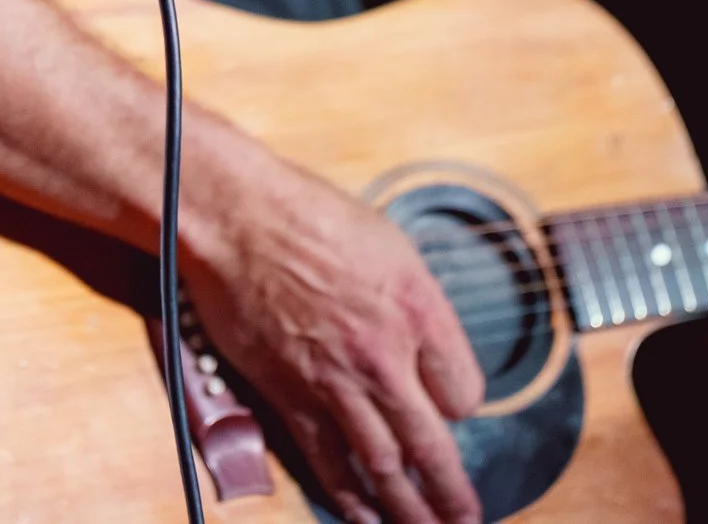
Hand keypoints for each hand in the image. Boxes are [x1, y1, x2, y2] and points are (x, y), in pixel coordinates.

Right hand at [187, 161, 484, 523]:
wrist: (237, 218)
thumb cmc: (309, 215)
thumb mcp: (390, 246)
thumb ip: (416, 303)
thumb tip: (426, 342)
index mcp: (420, 310)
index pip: (466, 391)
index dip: (463, 404)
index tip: (452, 405)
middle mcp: (385, 356)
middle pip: (433, 444)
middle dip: (453, 492)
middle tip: (469, 520)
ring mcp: (336, 382)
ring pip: (384, 465)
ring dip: (409, 510)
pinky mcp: (290, 395)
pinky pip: (327, 460)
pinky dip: (348, 497)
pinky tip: (363, 516)